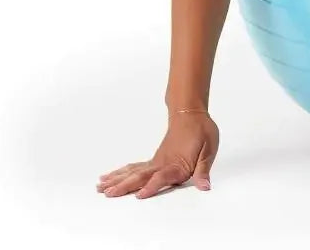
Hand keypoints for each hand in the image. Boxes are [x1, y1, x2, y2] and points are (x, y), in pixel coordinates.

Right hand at [96, 112, 218, 198]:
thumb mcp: (209, 150)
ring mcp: (156, 161)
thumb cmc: (201, 131)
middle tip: (109, 193)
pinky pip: (134, 167)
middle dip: (125, 186)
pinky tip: (109, 177)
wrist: (191, 114)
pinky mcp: (153, 160)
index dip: (152, 186)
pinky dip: (121, 172)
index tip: (139, 195)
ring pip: (133, 171)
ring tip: (100, 187)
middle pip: (141, 176)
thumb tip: (204, 187)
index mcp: (177, 164)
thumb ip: (203, 170)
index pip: (163, 177)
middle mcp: (162, 163)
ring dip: (117, 179)